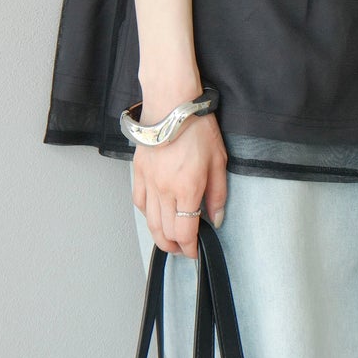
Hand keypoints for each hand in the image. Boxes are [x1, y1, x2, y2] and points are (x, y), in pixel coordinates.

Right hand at [132, 113, 227, 256]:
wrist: (171, 104)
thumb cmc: (197, 127)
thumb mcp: (219, 160)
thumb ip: (217, 194)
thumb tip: (216, 218)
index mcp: (187, 188)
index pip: (185, 232)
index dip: (190, 248)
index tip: (195, 252)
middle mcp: (165, 190)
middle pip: (165, 232)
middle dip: (175, 246)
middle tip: (184, 250)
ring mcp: (149, 182)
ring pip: (150, 221)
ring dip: (159, 236)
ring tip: (169, 240)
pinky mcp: (139, 173)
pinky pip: (140, 203)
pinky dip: (147, 215)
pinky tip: (155, 216)